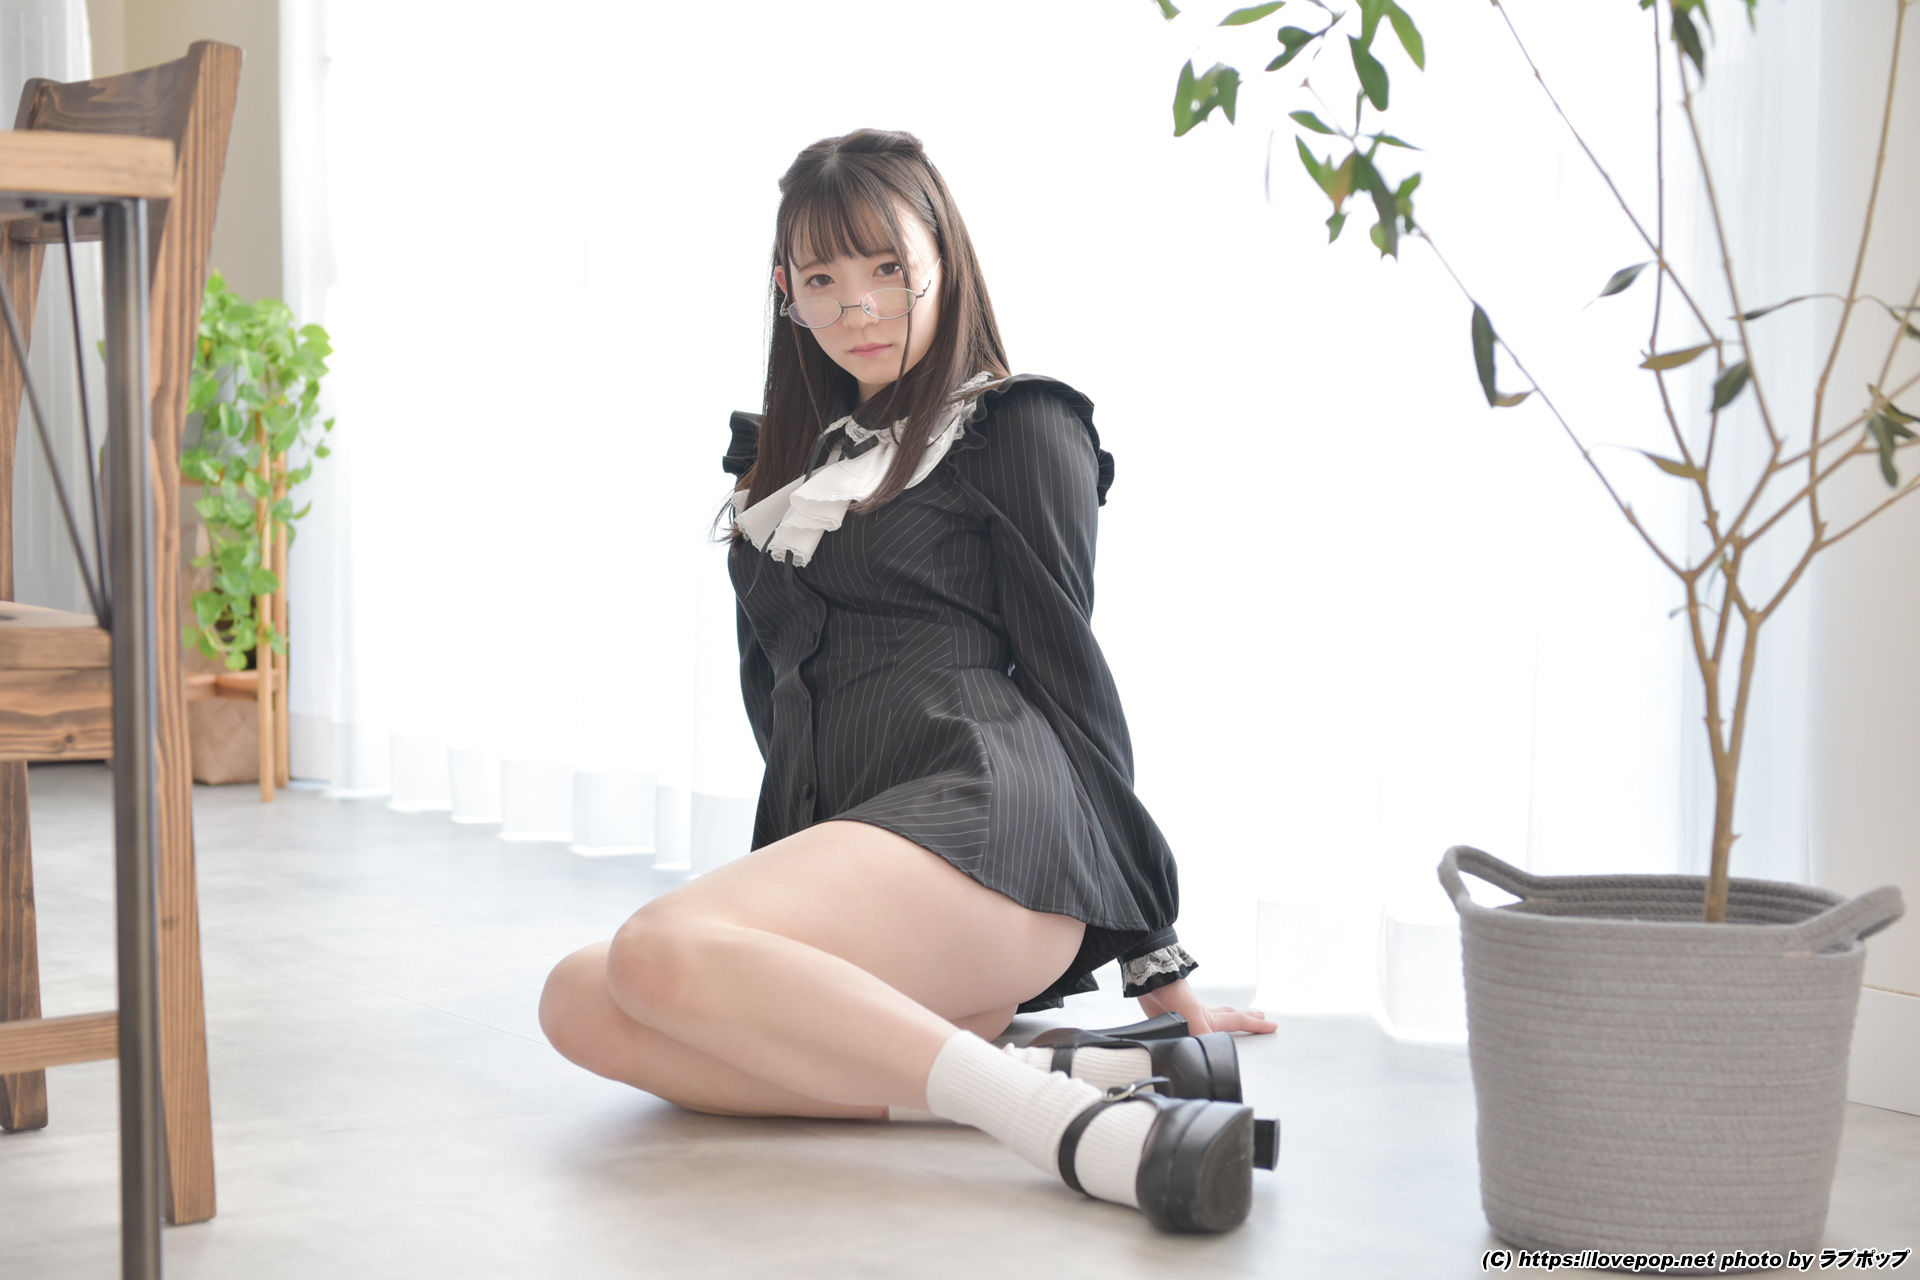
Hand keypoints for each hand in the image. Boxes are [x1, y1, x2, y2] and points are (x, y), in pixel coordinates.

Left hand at [1136, 978, 1276, 1034]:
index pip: (1238, 1021)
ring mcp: (1186, 1013)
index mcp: (1208, 1017)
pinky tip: (1191, 1026)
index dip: (1256, 1025)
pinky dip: (1197, 1023)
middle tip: (1261, 1017)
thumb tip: (1208, 1050)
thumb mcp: (1189, 1015)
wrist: (1148, 978)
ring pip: (1213, 1015)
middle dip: (1247, 1018)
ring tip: (1233, 1019)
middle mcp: (1201, 1014)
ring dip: (1226, 1017)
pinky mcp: (1170, 1015)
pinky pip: (1190, 1022)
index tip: (1273, 1026)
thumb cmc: (1169, 993)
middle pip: (1230, 1016)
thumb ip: (1201, 1033)